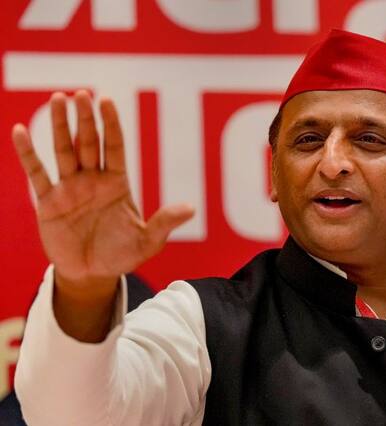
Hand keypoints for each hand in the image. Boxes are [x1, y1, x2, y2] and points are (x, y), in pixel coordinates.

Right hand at [12, 90, 193, 292]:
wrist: (92, 275)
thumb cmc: (121, 256)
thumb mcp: (146, 242)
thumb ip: (164, 223)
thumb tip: (191, 209)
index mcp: (117, 183)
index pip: (114, 147)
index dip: (111, 124)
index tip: (107, 100)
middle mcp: (93, 180)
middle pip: (88, 143)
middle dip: (85, 119)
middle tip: (81, 94)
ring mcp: (69, 188)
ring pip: (63, 150)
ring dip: (59, 125)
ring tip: (58, 99)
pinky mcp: (48, 202)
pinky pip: (37, 173)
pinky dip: (28, 153)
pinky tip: (20, 130)